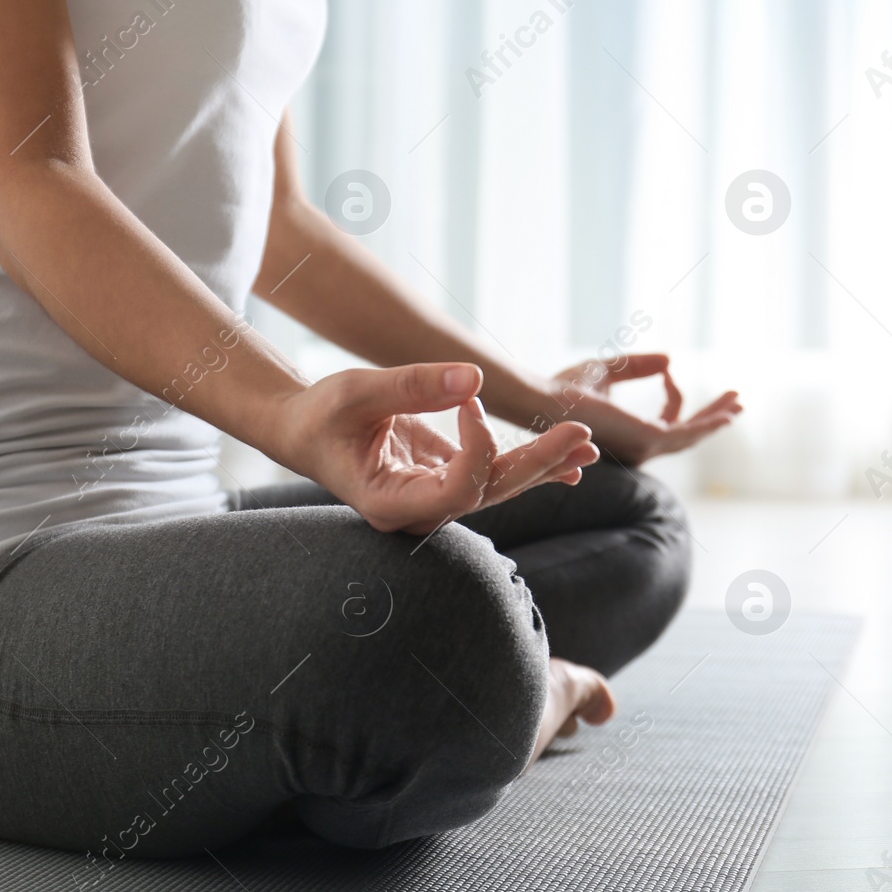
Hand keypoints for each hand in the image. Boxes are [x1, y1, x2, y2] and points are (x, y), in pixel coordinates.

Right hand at [279, 363, 598, 533]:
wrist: (303, 430)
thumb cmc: (320, 414)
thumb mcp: (356, 391)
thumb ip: (412, 385)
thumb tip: (476, 378)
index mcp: (389, 504)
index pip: (457, 490)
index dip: (479, 448)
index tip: (471, 400)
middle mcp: (417, 512)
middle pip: (489, 493)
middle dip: (538, 462)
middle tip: (582, 433)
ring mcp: (433, 500)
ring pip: (498, 486)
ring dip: (544, 463)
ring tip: (588, 444)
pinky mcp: (444, 481)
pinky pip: (493, 475)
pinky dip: (531, 464)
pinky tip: (572, 460)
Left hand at [543, 354, 740, 466]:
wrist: (547, 398)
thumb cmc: (566, 387)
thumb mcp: (610, 369)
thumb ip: (638, 366)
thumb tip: (670, 360)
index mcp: (629, 435)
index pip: (666, 421)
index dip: (673, 394)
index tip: (668, 369)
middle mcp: (638, 448)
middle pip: (686, 436)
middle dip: (712, 419)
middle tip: (736, 404)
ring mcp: (643, 448)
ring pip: (690, 436)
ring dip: (716, 419)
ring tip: (738, 402)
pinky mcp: (647, 440)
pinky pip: (686, 433)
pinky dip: (708, 422)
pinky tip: (726, 411)